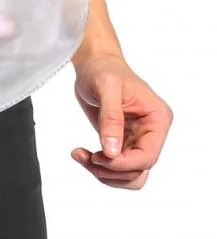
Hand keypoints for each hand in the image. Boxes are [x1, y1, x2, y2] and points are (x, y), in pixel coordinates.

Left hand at [71, 54, 172, 188]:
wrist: (93, 64)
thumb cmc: (103, 70)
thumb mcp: (107, 88)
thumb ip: (111, 119)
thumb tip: (112, 152)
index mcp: (158, 119)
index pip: (148, 156)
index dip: (124, 164)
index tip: (99, 157)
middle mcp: (152, 133)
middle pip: (139, 170)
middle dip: (111, 171)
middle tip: (87, 158)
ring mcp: (137, 140)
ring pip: (129, 174)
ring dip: (104, 173)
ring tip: (81, 156)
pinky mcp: (122, 142)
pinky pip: (115, 167)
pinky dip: (98, 167)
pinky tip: (81, 154)